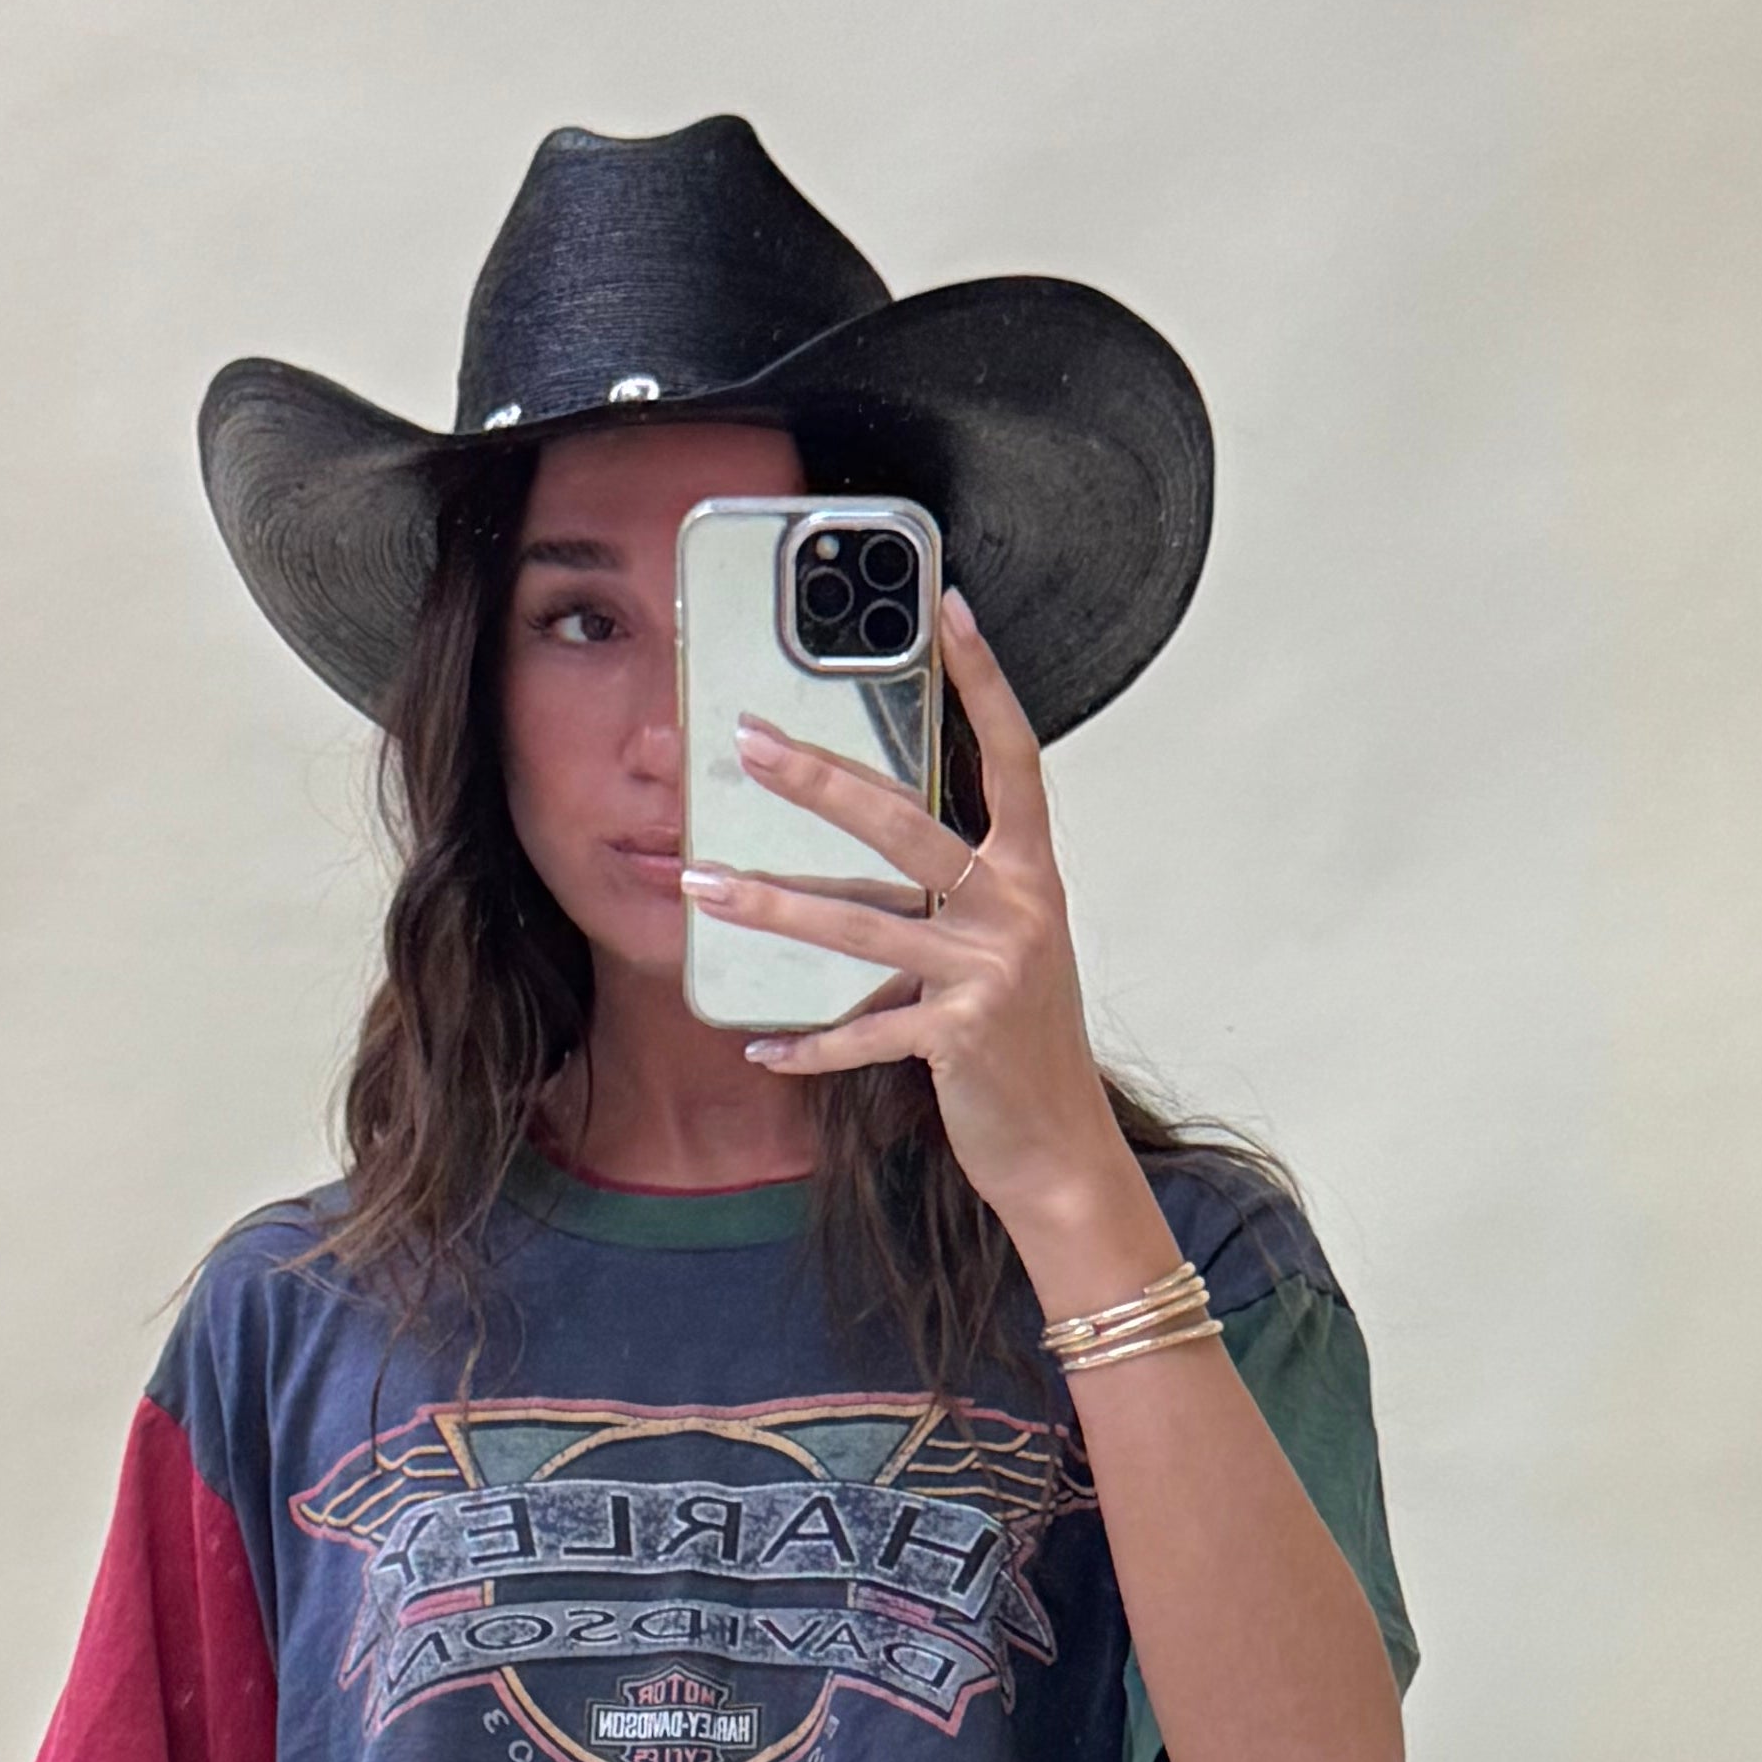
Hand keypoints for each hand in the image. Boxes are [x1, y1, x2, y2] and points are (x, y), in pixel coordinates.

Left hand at [676, 590, 1125, 1234]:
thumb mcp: (1005, 952)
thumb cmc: (1024, 1047)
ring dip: (770, 907)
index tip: (948, 610)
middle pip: (905, 824)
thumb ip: (954, 897)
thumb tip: (875, 849)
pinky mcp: (959, 1038)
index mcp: (1030, 875)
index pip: (1011, 755)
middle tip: (748, 742)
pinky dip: (807, 1045)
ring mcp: (989, 973)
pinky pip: (863, 1034)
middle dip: (818, 781)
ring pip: (861, 926)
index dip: (984, 681)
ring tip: (698, 885)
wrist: (1063, 1151)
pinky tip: (758, 1045)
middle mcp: (1016, 909)